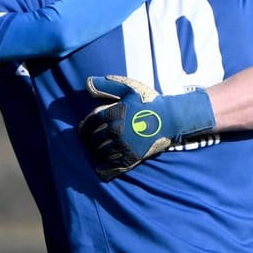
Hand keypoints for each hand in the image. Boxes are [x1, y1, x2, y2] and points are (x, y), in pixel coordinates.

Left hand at [78, 74, 216, 180]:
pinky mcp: (132, 156)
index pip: (89, 123)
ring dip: (97, 154)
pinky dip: (104, 169)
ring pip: (101, 153)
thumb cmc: (148, 101)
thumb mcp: (129, 88)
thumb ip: (107, 85)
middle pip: (94, 140)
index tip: (83, 132)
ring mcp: (124, 145)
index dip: (84, 129)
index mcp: (113, 113)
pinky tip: (100, 169)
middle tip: (90, 144)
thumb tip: (87, 83)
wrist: (170, 118)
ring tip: (96, 153)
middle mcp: (116, 130)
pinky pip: (113, 165)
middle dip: (90, 142)